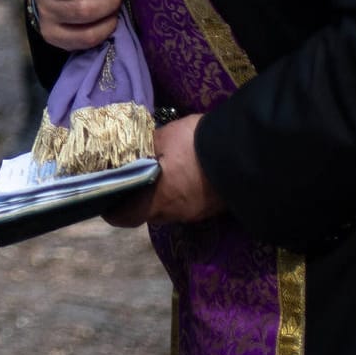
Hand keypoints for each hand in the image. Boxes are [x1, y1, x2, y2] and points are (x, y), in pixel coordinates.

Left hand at [103, 114, 224, 226]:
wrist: (247, 150)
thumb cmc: (195, 145)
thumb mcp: (163, 137)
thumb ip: (143, 148)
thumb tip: (132, 152)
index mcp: (157, 202)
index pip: (125, 217)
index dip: (113, 208)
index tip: (108, 196)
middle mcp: (176, 214)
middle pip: (149, 212)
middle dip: (140, 197)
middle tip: (135, 176)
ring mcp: (199, 213)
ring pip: (172, 207)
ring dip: (165, 193)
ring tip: (162, 172)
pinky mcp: (217, 207)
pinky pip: (192, 202)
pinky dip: (185, 191)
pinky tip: (186, 172)